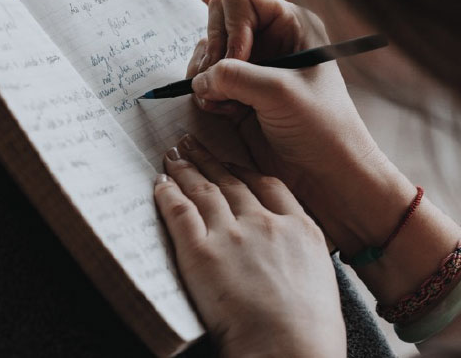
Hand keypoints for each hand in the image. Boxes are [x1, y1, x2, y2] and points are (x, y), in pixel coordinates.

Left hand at [155, 134, 345, 357]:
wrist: (290, 351)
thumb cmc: (311, 330)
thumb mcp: (320, 277)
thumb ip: (298, 251)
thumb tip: (283, 251)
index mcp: (299, 226)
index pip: (267, 184)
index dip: (243, 169)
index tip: (230, 162)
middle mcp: (264, 221)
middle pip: (230, 180)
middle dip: (209, 160)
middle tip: (192, 144)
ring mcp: (232, 234)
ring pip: (203, 189)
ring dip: (186, 169)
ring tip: (174, 155)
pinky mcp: (201, 252)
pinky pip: (179, 212)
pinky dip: (168, 194)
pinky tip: (161, 183)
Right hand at [187, 0, 393, 224]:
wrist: (326, 174)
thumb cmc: (321, 127)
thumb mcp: (279, 92)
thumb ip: (234, 75)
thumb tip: (198, 79)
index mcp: (290, 24)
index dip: (231, 27)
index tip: (240, 60)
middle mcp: (268, 39)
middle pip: (215, 21)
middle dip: (213, 52)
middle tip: (221, 82)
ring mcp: (250, 66)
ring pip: (206, 52)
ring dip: (206, 77)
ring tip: (225, 103)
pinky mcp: (237, 92)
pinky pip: (204, 79)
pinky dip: (206, 95)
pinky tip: (225, 112)